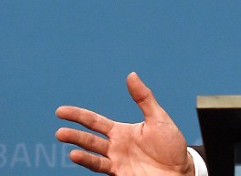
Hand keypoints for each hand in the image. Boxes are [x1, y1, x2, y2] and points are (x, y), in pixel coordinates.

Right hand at [56, 72, 193, 175]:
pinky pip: (101, 167)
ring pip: (92, 154)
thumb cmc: (171, 144)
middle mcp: (115, 146)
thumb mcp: (158, 117)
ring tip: (67, 144)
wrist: (181, 170)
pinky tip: (77, 156)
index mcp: (122, 131)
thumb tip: (131, 75)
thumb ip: (143, 98)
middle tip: (59, 131)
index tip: (60, 112)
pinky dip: (88, 162)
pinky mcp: (120, 173)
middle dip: (74, 135)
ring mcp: (117, 161)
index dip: (78, 116)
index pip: (95, 122)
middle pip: (90, 139)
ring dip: (79, 149)